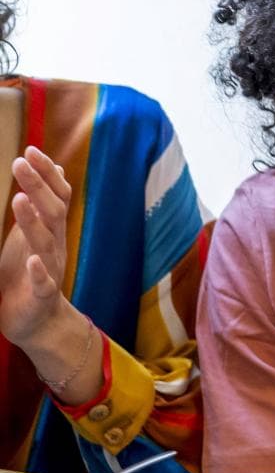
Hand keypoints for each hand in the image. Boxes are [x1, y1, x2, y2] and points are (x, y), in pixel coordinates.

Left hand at [0, 148, 74, 346]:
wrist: (39, 322)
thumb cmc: (30, 274)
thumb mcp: (35, 232)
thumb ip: (44, 203)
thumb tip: (56, 169)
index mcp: (51, 231)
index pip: (57, 196)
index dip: (46, 173)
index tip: (31, 150)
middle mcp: (53, 246)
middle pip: (52, 212)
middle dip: (38, 186)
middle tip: (21, 161)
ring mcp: (49, 270)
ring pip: (45, 242)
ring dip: (32, 221)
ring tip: (19, 200)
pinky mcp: (41, 296)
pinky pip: (44, 283)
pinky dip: (39, 272)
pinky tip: (32, 261)